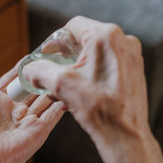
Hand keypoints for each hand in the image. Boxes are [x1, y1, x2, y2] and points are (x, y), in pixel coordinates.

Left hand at [0, 62, 63, 162]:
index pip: (12, 81)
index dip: (21, 69)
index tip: (31, 56)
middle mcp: (13, 111)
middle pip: (30, 88)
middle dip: (40, 76)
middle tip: (53, 60)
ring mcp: (27, 121)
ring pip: (44, 99)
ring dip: (52, 87)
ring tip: (63, 71)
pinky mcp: (38, 132)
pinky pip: (52, 115)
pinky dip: (61, 105)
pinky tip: (68, 92)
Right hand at [23, 16, 162, 162]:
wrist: (125, 135)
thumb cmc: (99, 108)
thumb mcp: (61, 84)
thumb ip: (40, 70)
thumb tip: (29, 68)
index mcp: (106, 36)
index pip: (72, 27)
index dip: (55, 41)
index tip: (46, 55)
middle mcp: (123, 41)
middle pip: (83, 40)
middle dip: (64, 57)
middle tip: (52, 72)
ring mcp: (130, 56)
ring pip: (94, 54)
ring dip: (75, 68)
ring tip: (62, 88)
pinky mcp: (133, 70)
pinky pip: (105, 65)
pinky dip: (89, 74)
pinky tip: (78, 93)